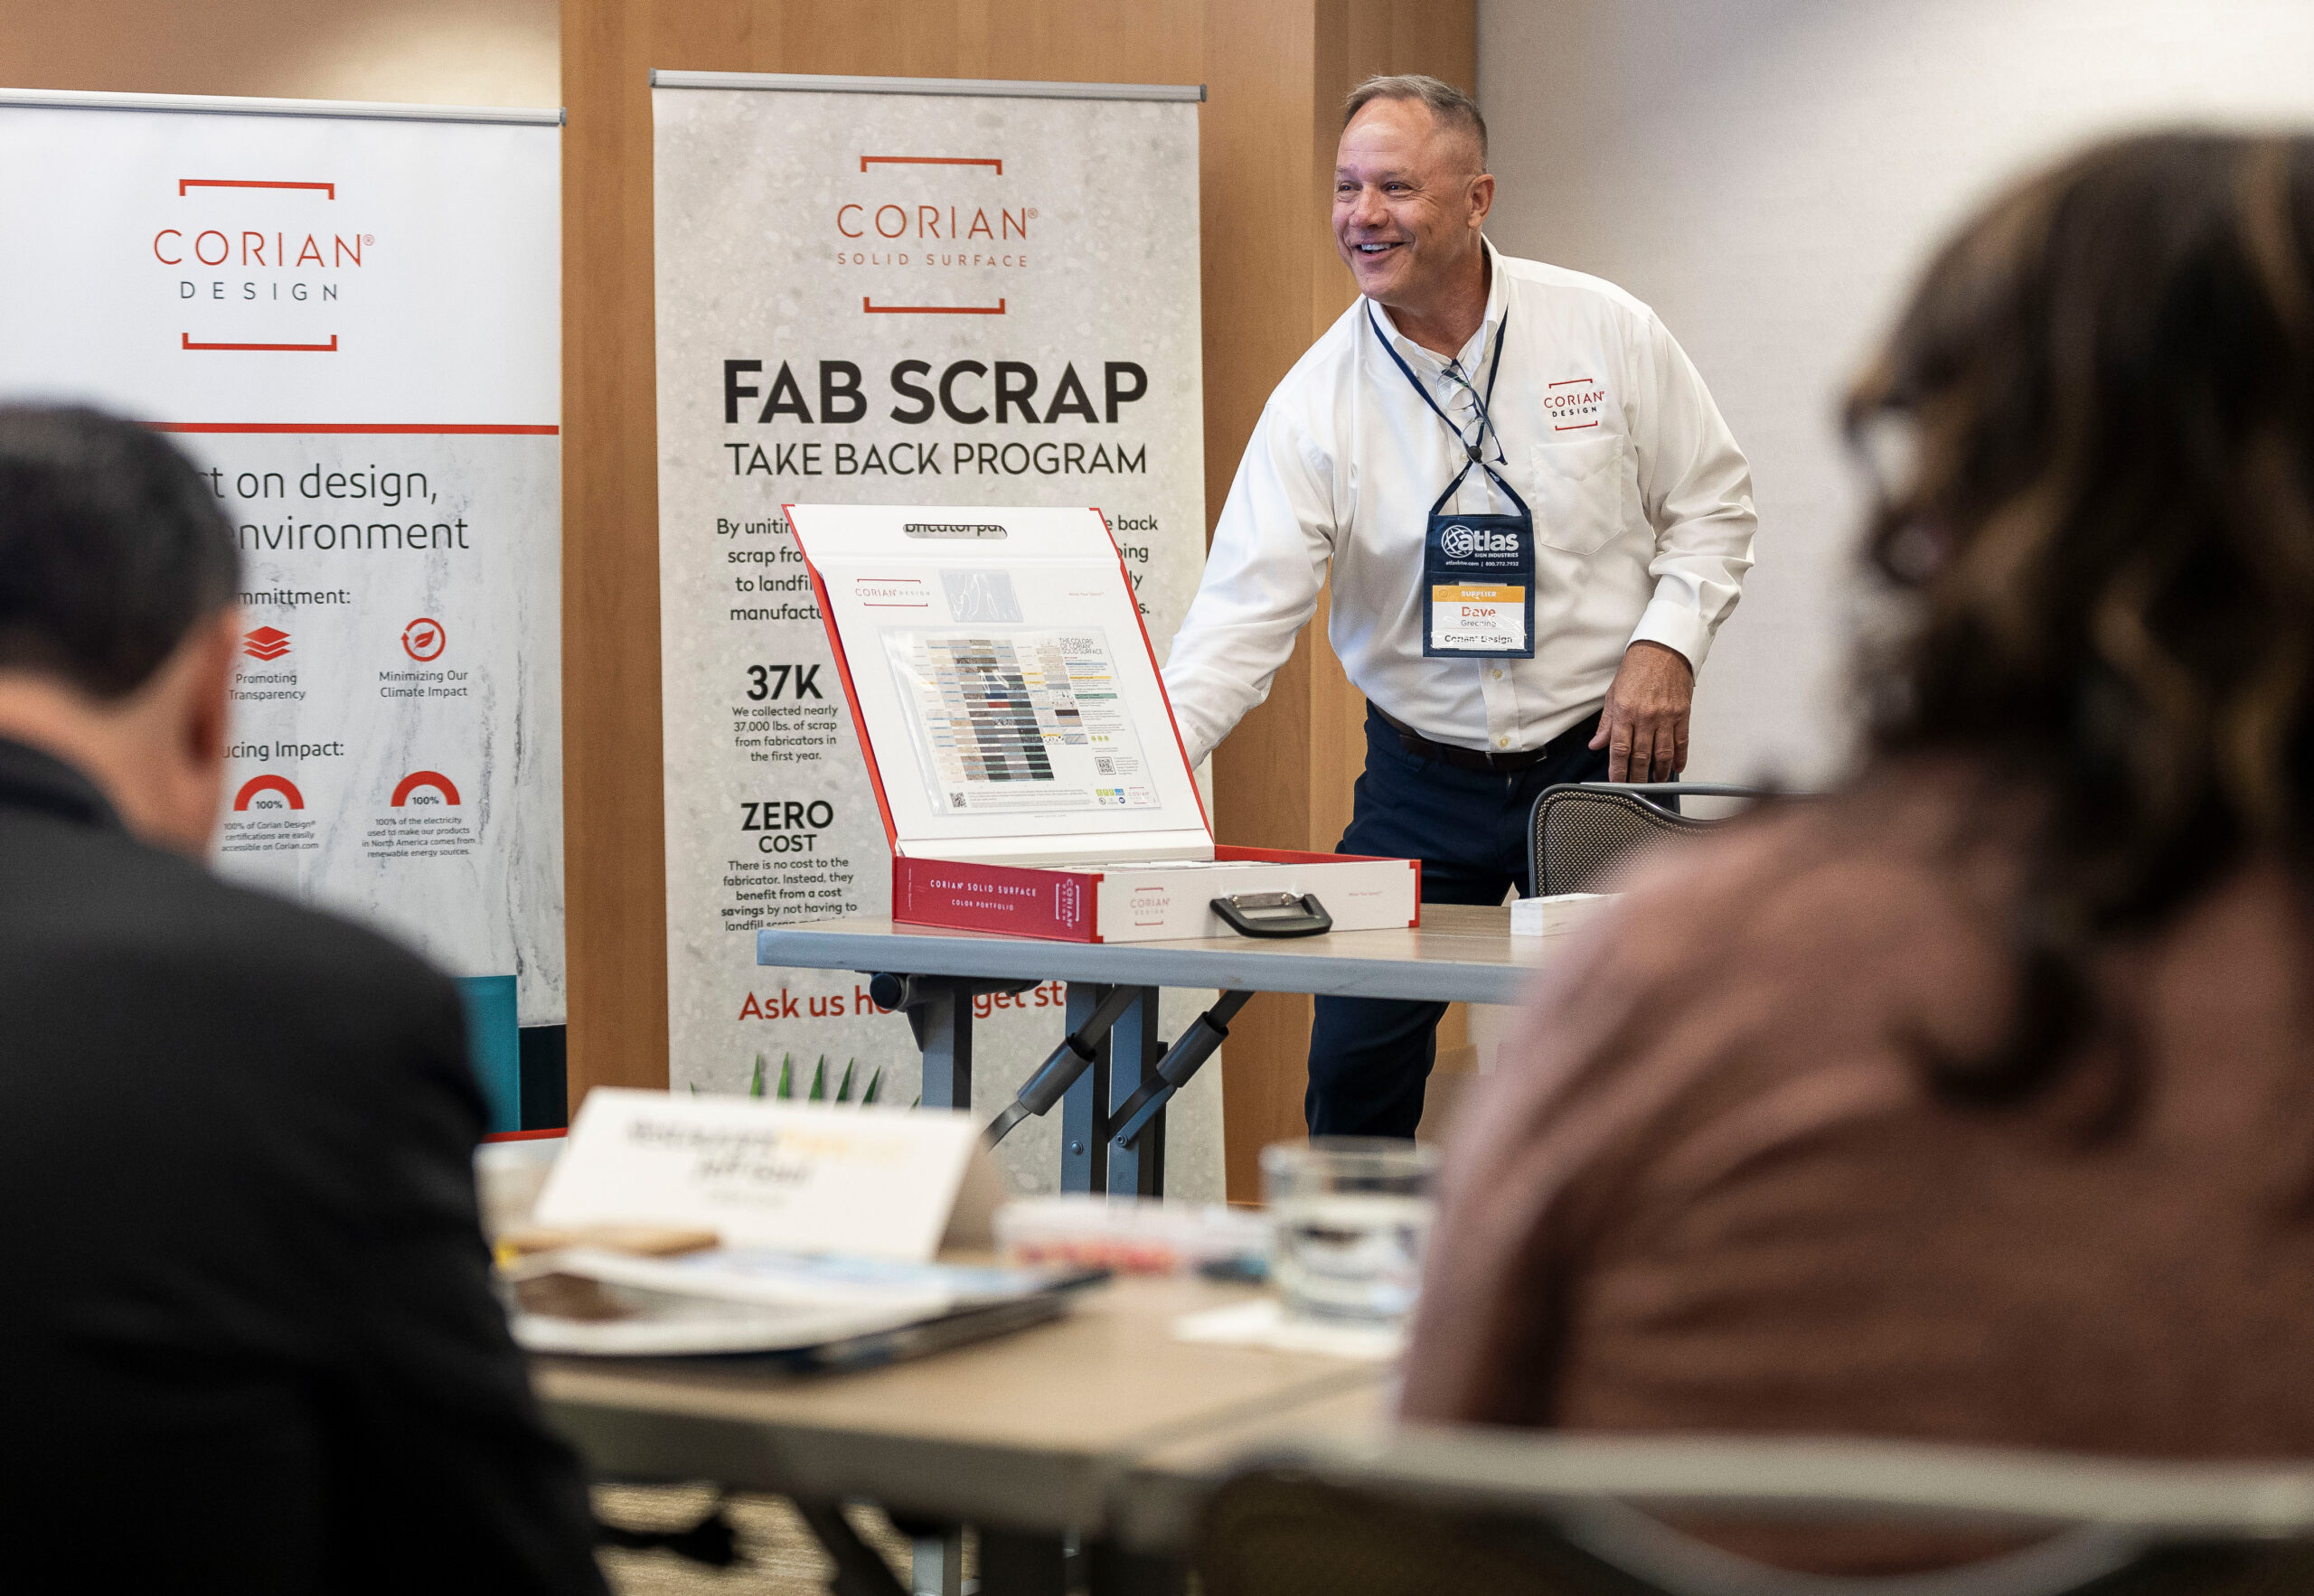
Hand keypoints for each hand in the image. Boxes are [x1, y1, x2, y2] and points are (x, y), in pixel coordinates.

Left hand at [1588, 641, 1693, 781]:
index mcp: (1625, 711)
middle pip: (1642, 755)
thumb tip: (1597, 744)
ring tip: (1656, 781)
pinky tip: (1676, 767)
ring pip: (1663, 753)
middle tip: (1636, 788)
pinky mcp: (1682, 713)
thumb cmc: (1637, 667)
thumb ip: (1606, 723)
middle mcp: (1645, 716)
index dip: (1618, 770)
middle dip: (1638, 776)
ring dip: (1660, 771)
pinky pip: (1682, 741)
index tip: (1616, 783)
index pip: (1619, 749)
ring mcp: (1666, 716)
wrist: (1663, 648)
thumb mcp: (1613, 694)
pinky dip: (1680, 757)